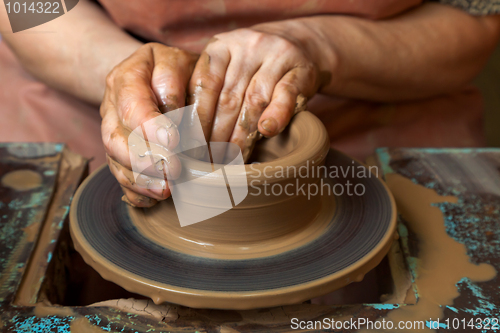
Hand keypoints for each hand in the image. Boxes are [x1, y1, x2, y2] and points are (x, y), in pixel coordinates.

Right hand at [101, 43, 196, 206]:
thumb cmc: (175, 69)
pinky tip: (150, 201)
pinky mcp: (117, 149)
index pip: (132, 103)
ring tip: (164, 191)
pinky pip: (118, 173)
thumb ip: (176, 83)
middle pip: (115, 137)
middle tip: (172, 172)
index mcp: (127, 77)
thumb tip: (177, 120)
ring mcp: (111, 129)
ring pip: (114, 159)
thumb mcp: (180, 62)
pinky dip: (133, 190)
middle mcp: (112, 105)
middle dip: (143, 159)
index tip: (173, 141)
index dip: (150, 125)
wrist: (153, 72)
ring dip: (139, 179)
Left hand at [188, 24, 327, 154]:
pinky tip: (266, 132)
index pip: (204, 85)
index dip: (197, 118)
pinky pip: (286, 94)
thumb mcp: (227, 67)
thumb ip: (208, 91)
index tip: (191, 146)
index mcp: (221, 46)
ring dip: (241, 134)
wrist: (299, 42)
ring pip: (254, 100)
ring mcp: (276, 55)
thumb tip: (185, 133)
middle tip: (209, 161)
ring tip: (232, 159)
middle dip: (216, 134)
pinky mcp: (301, 70)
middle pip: (228, 97)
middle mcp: (247, 46)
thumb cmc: (253, 66)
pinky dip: (276, 114)